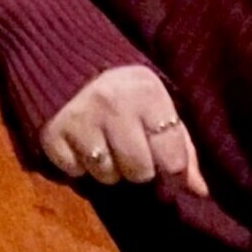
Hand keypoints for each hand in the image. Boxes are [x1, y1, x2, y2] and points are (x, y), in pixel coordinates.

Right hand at [40, 65, 207, 199]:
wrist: (61, 58)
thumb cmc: (121, 88)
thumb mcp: (157, 104)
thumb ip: (181, 146)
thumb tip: (200, 192)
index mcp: (146, 93)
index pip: (172, 159)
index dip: (172, 168)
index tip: (164, 159)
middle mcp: (113, 104)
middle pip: (139, 172)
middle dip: (137, 167)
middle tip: (128, 146)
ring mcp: (80, 119)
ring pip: (107, 175)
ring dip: (107, 166)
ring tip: (102, 141)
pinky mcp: (52, 133)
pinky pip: (75, 171)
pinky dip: (78, 163)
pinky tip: (79, 141)